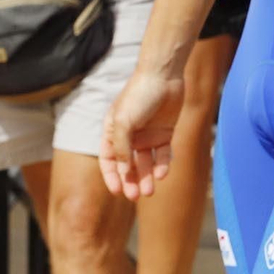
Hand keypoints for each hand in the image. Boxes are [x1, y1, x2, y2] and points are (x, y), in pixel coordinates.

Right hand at [99, 67, 183, 199]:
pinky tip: (161, 174)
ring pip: (146, 163)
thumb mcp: (124, 122)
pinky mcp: (165, 134)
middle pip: (128, 165)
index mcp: (113, 130)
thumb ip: (121, 147)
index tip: (117, 191)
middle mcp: (129, 135)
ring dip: (146, 177)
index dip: (111, 175)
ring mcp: (147, 135)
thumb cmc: (138, 95)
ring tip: (150, 192)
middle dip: (130, 181)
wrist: (164, 77)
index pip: (108, 159)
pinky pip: (163, 154)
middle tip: (135, 196)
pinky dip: (162, 165)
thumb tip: (122, 171)